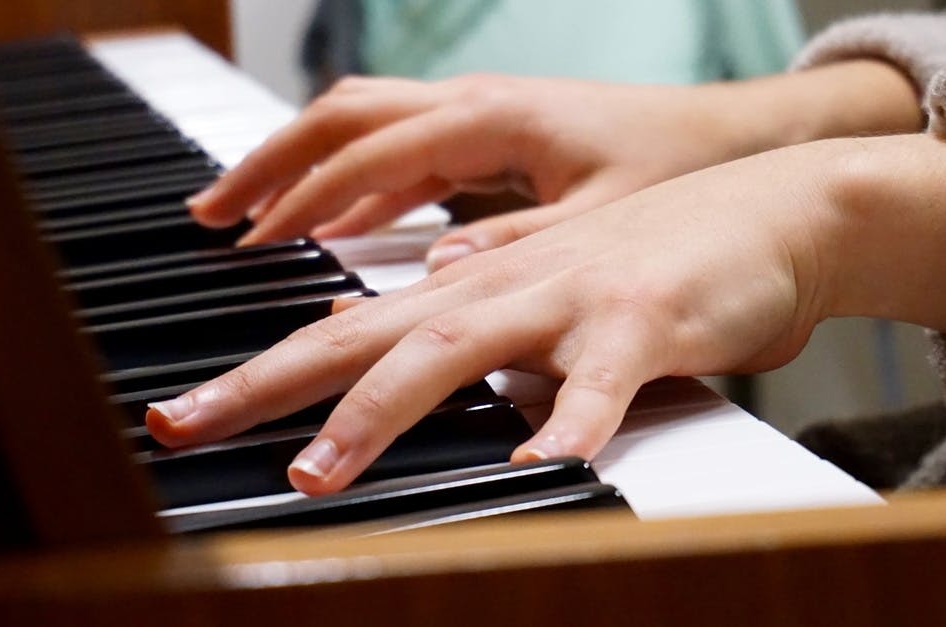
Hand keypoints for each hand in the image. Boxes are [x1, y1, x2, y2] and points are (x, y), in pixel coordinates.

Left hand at [150, 134, 945, 495]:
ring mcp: (570, 299)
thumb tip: (378, 330)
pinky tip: (540, 470)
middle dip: (268, 385)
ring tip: (319, 471)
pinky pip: (601, 382)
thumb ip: (462, 315)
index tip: (186, 415)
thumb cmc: (650, 260)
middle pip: (366, 336)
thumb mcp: (542, 286)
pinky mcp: (644, 321)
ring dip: (380, 411)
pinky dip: (568, 425)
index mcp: (473, 286)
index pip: (345, 330)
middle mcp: (501, 287)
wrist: (767, 211)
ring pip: (456, 349)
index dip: (260, 372)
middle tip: (184, 429)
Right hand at [187, 61, 920, 269]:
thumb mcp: (604, 219)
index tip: (249, 244)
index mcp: (491, 120)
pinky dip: (351, 185)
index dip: (302, 201)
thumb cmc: (679, 171)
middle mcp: (473, 106)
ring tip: (242, 216)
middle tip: (208, 217)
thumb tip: (439, 275)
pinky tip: (334, 229)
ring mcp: (477, 117)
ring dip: (298, 167)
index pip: (368, 155)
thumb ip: (520, 246)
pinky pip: (397, 151)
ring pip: (360, 125)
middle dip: (269, 164)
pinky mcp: (489, 139)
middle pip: (340, 119)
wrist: (737, 140)